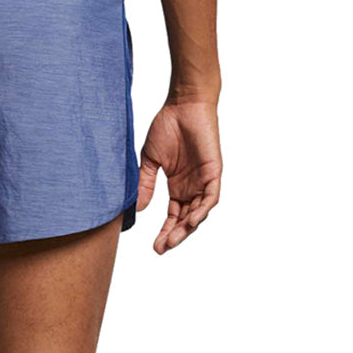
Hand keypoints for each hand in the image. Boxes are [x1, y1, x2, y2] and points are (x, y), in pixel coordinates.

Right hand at [136, 101, 222, 253]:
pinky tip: (191, 222)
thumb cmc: (167, 126)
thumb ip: (146, 184)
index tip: (154, 246)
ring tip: (173, 240)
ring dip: (187, 228)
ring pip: (199, 212)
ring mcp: (204, 180)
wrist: (183, 104)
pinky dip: (202, 211)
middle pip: (186, 219)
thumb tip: (139, 209)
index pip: (174, 216)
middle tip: (162, 248)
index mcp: (177, 186)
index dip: (165, 231)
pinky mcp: (214, 172)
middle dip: (175, 235)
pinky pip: (210, 197)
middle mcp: (192, 187)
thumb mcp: (150, 160)